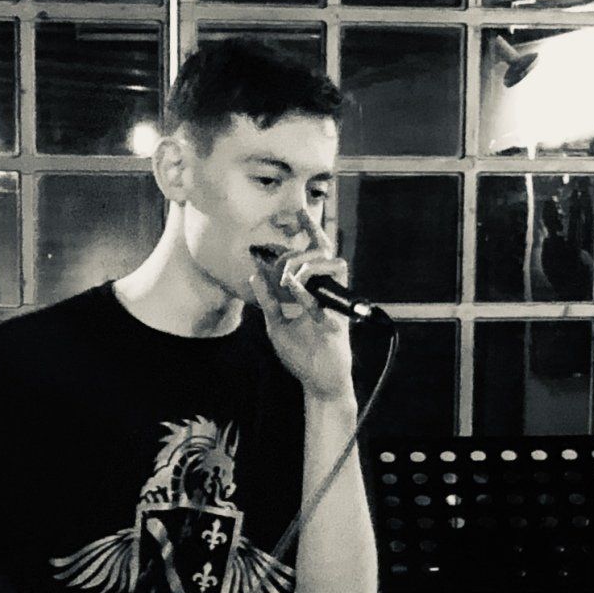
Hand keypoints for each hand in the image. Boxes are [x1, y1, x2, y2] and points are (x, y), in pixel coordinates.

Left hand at [252, 209, 356, 405]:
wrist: (318, 381)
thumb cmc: (301, 355)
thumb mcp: (276, 325)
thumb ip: (268, 301)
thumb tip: (255, 274)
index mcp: (314, 290)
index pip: (315, 252)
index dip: (310, 229)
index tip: (299, 211)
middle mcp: (327, 290)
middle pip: (321, 250)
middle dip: (297, 251)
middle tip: (279, 270)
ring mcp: (334, 300)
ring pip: (330, 261)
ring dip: (305, 264)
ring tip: (287, 280)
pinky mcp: (338, 315)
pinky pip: (324, 292)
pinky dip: (305, 288)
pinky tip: (291, 286)